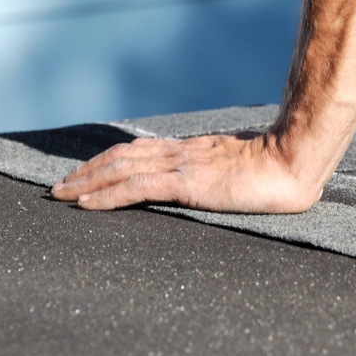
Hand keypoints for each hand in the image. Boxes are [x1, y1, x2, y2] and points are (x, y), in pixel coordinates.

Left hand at [50, 131, 323, 213]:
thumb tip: (225, 184)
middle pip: (122, 156)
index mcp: (195, 152)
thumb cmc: (282, 170)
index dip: (110, 161)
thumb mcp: (246, 170)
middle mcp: (181, 154)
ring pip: (121, 169)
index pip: (141, 151)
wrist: (295, 161)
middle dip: (88, 170)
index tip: (88, 172)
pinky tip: (86, 204)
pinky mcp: (186, 183)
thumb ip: (227, 174)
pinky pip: (136, 188)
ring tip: (62, 194)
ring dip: (87, 182)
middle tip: (60, 185)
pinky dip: (107, 196)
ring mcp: (182, 166)